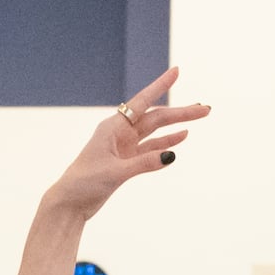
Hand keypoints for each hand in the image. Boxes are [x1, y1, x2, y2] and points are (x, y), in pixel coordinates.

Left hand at [46, 70, 208, 215]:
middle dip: (180, 112)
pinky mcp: (127, 161)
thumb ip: (144, 163)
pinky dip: (166, 143)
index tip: (176, 71)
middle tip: (205, 109)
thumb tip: (172, 156)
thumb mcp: (115, 173)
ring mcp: (124, 146)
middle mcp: (120, 132)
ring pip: (155, 131)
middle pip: (155, 117)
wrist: (70, 203)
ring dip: (176, 124)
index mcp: (113, 127)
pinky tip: (182, 137)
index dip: (160, 85)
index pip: (142, 101)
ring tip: (199, 116)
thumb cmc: (84, 183)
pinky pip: (151, 147)